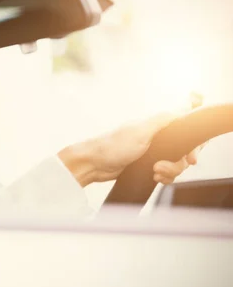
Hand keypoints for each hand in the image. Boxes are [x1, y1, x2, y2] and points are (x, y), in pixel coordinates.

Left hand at [58, 112, 202, 186]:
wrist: (93, 165)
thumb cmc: (113, 146)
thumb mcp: (140, 132)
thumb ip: (162, 120)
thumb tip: (184, 108)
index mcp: (157, 126)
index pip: (186, 130)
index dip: (193, 145)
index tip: (191, 158)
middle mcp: (158, 138)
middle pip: (184, 151)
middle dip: (178, 163)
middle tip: (161, 167)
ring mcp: (153, 152)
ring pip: (176, 164)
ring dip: (169, 171)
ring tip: (154, 173)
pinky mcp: (147, 166)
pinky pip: (166, 173)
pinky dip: (164, 177)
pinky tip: (154, 178)